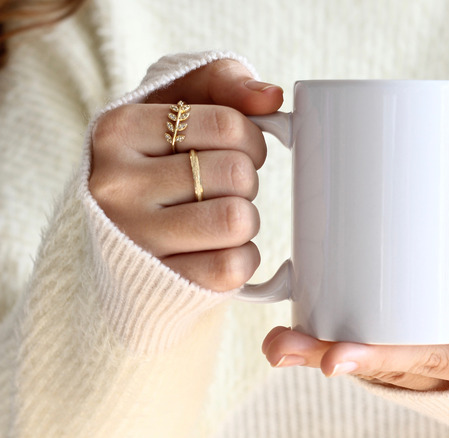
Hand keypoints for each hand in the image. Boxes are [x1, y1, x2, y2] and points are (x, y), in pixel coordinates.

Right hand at [89, 60, 282, 290]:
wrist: (122, 239)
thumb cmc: (163, 159)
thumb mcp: (181, 103)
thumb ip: (225, 81)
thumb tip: (270, 97)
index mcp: (119, 129)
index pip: (228, 125)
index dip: (251, 139)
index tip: (237, 149)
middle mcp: (115, 184)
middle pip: (236, 173)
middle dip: (246, 181)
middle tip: (223, 188)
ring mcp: (132, 238)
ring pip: (237, 219)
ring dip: (245, 219)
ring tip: (219, 216)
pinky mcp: (157, 284)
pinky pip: (232, 266)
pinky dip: (241, 257)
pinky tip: (217, 249)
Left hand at [262, 295, 448, 390]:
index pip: (416, 360)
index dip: (375, 360)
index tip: (332, 360)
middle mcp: (437, 363)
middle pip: (377, 363)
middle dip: (326, 356)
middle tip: (280, 346)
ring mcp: (420, 355)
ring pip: (367, 357)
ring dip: (317, 351)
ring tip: (275, 342)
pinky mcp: (410, 340)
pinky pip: (372, 346)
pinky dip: (332, 340)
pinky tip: (295, 331)